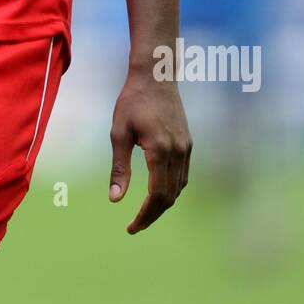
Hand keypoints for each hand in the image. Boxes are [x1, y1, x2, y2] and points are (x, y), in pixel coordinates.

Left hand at [109, 68, 191, 233]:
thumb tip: (115, 199)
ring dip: (163, 203)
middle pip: (169, 196)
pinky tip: (157, 191)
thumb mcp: (118, 133)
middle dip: (153, 214)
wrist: (155, 75)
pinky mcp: (188, 143)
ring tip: (144, 212)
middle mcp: (178, 151)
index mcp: (159, 150)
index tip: (132, 227)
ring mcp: (186, 147)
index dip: (145, 215)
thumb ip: (119, 168)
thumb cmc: (132, 101)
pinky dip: (171, 188)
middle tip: (135, 226)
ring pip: (179, 187)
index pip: (156, 195)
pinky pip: (183, 174)